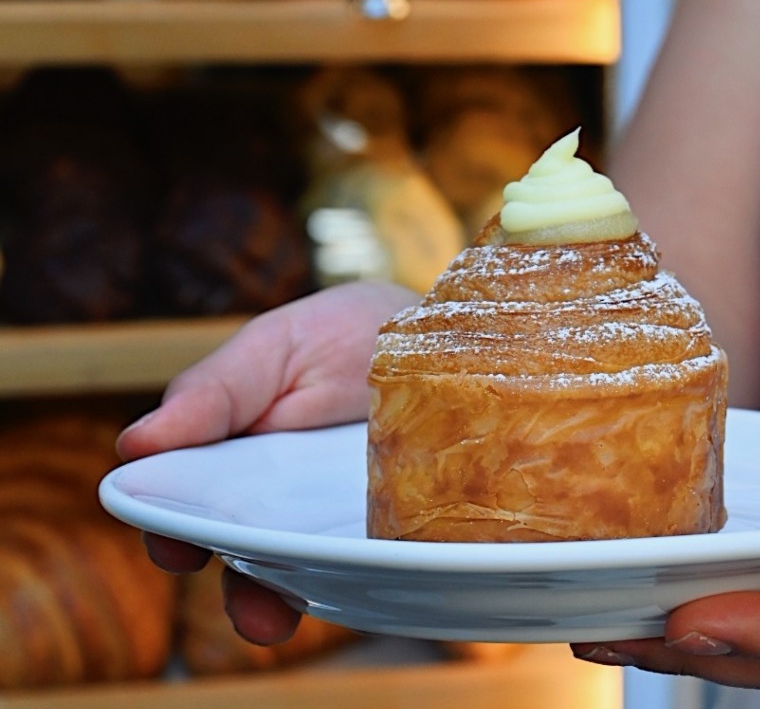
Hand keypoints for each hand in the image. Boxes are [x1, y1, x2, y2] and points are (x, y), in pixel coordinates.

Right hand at [116, 281, 415, 644]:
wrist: (439, 326)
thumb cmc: (343, 333)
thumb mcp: (275, 348)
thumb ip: (213, 393)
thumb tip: (133, 445)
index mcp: (237, 460)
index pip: (189, 511)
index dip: (176, 534)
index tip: (176, 547)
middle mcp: (286, 503)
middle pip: (252, 558)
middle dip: (246, 592)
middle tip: (255, 611)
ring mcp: (346, 520)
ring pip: (314, 573)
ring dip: (299, 601)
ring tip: (293, 619)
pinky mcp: (402, 527)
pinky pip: (385, 561)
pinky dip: (378, 576)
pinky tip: (380, 581)